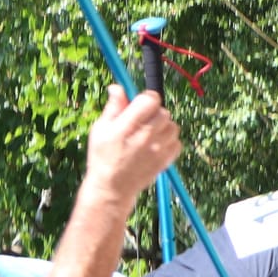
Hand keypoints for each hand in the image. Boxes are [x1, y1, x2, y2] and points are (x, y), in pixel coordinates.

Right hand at [85, 84, 180, 201]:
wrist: (112, 188)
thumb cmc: (103, 156)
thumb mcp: (100, 129)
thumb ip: (113, 107)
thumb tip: (118, 87)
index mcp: (126, 126)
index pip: (150, 100)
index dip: (146, 98)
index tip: (140, 103)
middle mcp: (144, 137)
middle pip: (163, 111)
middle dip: (153, 112)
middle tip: (142, 121)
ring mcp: (157, 150)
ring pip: (172, 126)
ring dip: (163, 126)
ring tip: (149, 134)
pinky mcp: (165, 161)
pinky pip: (177, 142)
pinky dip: (169, 141)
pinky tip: (156, 145)